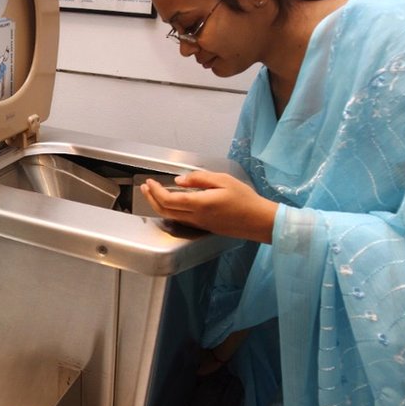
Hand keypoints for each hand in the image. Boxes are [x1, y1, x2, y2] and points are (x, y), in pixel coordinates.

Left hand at [139, 170, 276, 242]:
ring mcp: (198, 224)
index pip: (168, 199)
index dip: (155, 191)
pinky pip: (181, 220)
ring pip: (171, 217)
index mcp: (199, 204)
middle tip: (145, 187)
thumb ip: (199, 179)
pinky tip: (171, 202)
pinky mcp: (203, 227)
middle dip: (151, 198)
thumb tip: (179, 180)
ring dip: (158, 205)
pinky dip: (170, 210)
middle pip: (165, 211)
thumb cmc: (244, 198)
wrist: (259, 221)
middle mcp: (195, 217)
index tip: (150, 181)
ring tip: (153, 193)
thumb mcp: (223, 180)